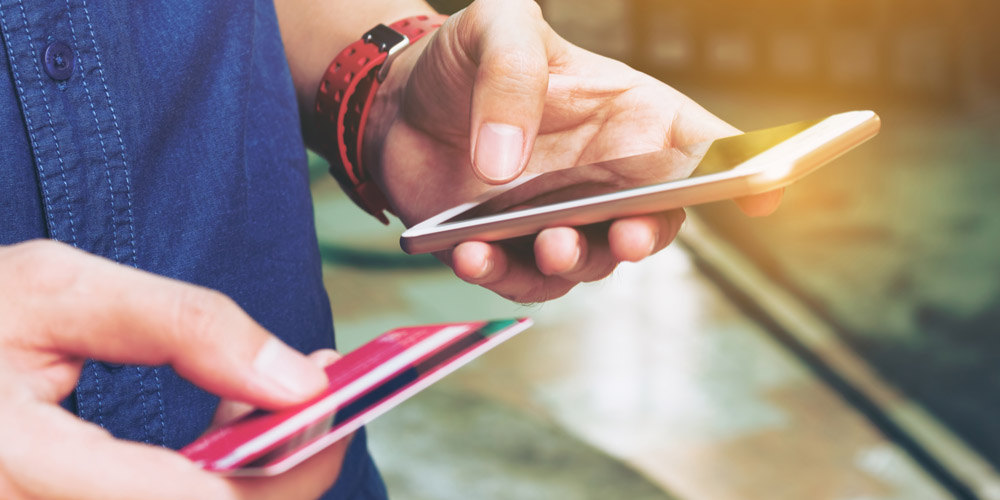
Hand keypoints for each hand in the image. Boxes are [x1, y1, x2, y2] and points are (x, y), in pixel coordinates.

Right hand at [0, 240, 345, 499]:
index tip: (340, 401)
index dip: (289, 464)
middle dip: (282, 477)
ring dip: (246, 490)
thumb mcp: (58, 292)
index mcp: (12, 470)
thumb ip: (184, 327)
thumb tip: (299, 380)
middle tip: (316, 399)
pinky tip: (213, 449)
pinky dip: (203, 495)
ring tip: (261, 415)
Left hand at [366, 0, 781, 301]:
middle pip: (656, 218)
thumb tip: (508, 166)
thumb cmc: (463, 55)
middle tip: (625, 233)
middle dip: (648, 233)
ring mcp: (560, 217)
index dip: (745, 167)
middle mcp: (604, 174)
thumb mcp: (496, 25)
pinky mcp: (511, 249)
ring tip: (543, 243)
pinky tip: (470, 252)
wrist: (397, 101)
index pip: (699, 143)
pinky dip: (500, 274)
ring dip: (573, 261)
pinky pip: (522, 278)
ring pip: (591, 260)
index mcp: (625, 115)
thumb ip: (511, 76)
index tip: (770, 189)